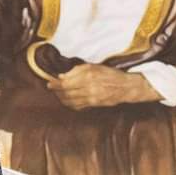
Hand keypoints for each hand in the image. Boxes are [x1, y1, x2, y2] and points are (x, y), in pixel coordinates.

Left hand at [46, 64, 161, 110]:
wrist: (125, 87)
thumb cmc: (110, 74)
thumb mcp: (94, 67)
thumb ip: (77, 70)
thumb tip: (62, 76)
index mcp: (88, 76)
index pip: (65, 82)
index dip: (55, 84)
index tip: (50, 83)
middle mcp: (89, 88)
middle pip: (66, 92)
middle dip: (56, 91)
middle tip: (51, 88)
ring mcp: (91, 98)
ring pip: (70, 101)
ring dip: (61, 98)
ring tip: (58, 94)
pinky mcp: (93, 105)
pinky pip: (77, 106)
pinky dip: (69, 104)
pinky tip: (67, 101)